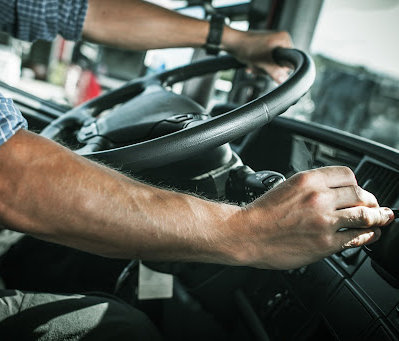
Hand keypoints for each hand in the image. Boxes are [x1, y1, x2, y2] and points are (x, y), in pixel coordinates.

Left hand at [223, 29, 292, 82]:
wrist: (232, 42)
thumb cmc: (246, 47)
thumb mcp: (263, 62)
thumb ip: (275, 72)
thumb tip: (284, 80)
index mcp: (284, 39)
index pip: (290, 60)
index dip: (280, 68)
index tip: (269, 69)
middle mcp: (280, 40)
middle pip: (280, 64)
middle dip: (267, 68)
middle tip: (259, 66)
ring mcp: (272, 43)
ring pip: (271, 64)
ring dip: (260, 68)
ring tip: (253, 63)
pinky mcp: (264, 47)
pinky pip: (265, 61)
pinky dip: (257, 64)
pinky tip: (251, 63)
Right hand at [233, 166, 393, 268]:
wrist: (247, 233)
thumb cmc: (262, 213)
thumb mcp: (286, 186)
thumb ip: (312, 186)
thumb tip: (335, 192)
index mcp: (308, 179)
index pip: (348, 174)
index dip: (356, 184)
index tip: (358, 191)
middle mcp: (319, 197)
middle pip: (360, 194)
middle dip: (370, 201)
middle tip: (374, 206)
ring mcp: (324, 221)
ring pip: (365, 215)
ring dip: (377, 218)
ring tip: (381, 219)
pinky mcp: (325, 243)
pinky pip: (356, 238)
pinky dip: (367, 236)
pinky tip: (370, 235)